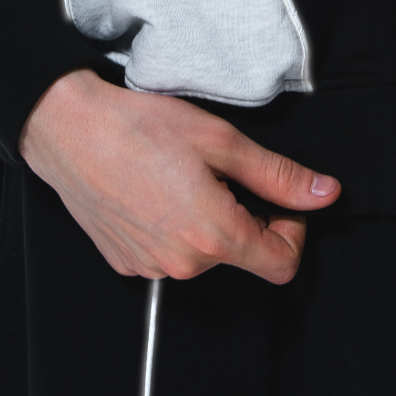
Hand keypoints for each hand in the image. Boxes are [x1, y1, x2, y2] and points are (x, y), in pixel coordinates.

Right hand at [19, 69, 338, 282]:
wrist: (69, 130)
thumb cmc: (140, 127)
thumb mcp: (221, 140)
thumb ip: (278, 175)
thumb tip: (325, 193)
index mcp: (213, 234)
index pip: (282, 264)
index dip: (293, 230)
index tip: (280, 200)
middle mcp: (182, 264)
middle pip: (240, 253)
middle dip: (243, 214)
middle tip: (218, 169)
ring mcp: (151, 267)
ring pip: (202, 253)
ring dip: (206, 220)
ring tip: (180, 174)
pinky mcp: (125, 263)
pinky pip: (167, 252)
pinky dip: (173, 226)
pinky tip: (154, 188)